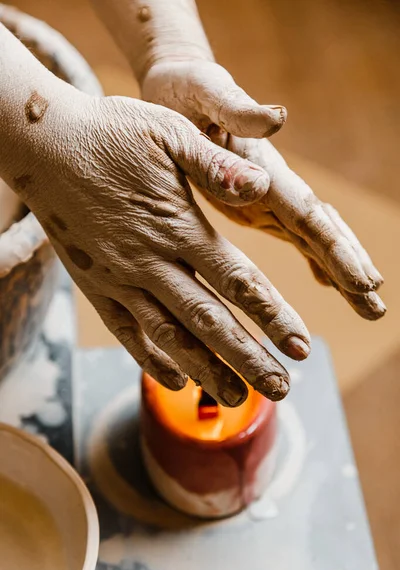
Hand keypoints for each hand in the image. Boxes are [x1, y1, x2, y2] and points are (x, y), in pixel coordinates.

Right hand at [18, 89, 310, 404]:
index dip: (272, 316)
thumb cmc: (111, 134)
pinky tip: (176, 382)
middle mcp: (151, 262)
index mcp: (178, 226)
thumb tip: (263, 184)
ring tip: (237, 400)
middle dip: (248, 359)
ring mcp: (119, 279)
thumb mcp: (169, 134)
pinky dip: (151, 360)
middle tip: (282, 390)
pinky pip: (126, 332)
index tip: (301, 346)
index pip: (236, 281)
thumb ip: (216, 166)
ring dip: (206, 370)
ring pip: (169, 336)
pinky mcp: (95, 286)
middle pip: (208, 321)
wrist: (43, 145)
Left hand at [143, 60, 384, 319]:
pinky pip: (294, 236)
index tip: (364, 282)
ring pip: (314, 238)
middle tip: (376, 308)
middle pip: (321, 231)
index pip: (308, 214)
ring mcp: (268, 197)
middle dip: (349, 268)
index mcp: (264, 167)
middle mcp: (274, 185)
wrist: (179, 89)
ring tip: (368, 304)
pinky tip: (326, 283)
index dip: (336, 249)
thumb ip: (239, 110)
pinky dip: (314, 261)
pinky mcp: (255, 203)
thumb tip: (279, 117)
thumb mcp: (207, 96)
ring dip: (340, 271)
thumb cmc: (189, 92)